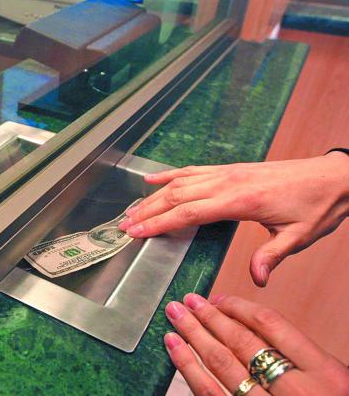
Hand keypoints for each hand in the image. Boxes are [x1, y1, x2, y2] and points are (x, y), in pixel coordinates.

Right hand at [119, 153, 348, 285]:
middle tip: (123, 226)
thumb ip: (272, 256)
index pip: (189, 213)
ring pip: (180, 182)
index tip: (136, 232)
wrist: (334, 177)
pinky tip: (152, 179)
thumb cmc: (317, 206)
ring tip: (131, 210)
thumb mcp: (299, 236)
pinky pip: (193, 170)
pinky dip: (170, 174)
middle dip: (147, 212)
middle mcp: (228, 182)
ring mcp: (227, 172)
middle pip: (176, 196)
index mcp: (241, 200)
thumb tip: (257, 280)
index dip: (159, 223)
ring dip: (153, 196)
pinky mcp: (230, 169)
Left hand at [163, 294, 348, 395]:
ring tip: (176, 315)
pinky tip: (175, 348)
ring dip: (193, 334)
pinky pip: (210, 392)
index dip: (238, 307)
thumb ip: (298, 359)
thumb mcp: (331, 382)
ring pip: (222, 364)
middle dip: (210, 317)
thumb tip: (247, 327)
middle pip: (241, 342)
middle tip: (189, 300)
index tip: (218, 299)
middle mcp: (296, 390)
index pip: (272, 325)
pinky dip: (188, 366)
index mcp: (324, 373)